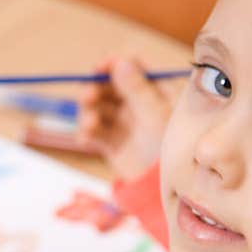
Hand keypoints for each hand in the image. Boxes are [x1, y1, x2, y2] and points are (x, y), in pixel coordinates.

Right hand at [77, 56, 174, 179]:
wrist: (158, 189)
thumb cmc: (166, 149)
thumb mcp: (155, 116)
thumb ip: (137, 89)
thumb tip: (120, 62)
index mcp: (156, 90)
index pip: (133, 65)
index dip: (114, 63)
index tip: (100, 68)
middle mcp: (138, 102)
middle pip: (110, 84)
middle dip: (95, 89)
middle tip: (88, 98)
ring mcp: (123, 121)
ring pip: (97, 105)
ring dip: (88, 111)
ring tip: (89, 125)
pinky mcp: (110, 141)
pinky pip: (92, 129)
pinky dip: (85, 131)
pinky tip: (85, 140)